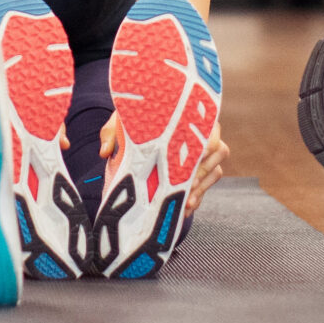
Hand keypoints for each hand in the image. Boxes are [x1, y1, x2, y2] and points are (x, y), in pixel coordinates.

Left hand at [98, 117, 227, 215]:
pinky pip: (208, 185)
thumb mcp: (120, 124)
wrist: (141, 131)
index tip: (189, 158)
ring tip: (184, 201)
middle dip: (201, 170)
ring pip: (215, 170)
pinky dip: (197, 197)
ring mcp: (207, 152)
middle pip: (218, 150)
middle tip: (185, 185)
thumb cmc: (135, 122)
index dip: (201, 144)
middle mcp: (204, 131)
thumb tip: (105, 152)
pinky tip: (184, 208)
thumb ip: (111, 133)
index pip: (208, 126)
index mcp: (187, 114)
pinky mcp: (204, 170)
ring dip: (201, 187)